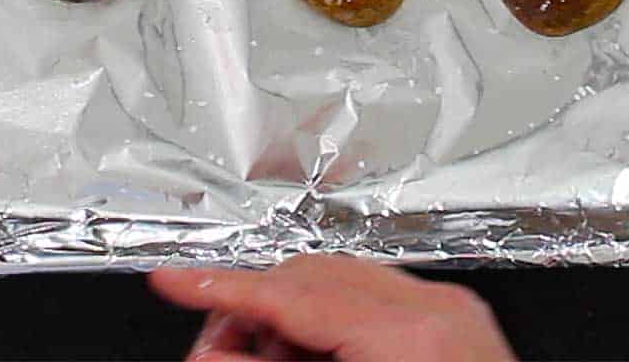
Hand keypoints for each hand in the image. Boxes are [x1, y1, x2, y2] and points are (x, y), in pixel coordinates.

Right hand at [151, 255, 515, 361]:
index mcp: (410, 339)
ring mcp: (451, 310)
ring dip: (291, 316)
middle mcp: (436, 308)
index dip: (223, 289)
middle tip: (213, 352)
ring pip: (340, 280)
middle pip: (312, 276)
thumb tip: (207, 359)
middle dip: (254, 308)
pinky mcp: (457, 321)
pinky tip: (308, 358)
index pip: (291, 294)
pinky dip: (332, 324)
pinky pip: (374, 298)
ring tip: (264, 360)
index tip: (171, 281)